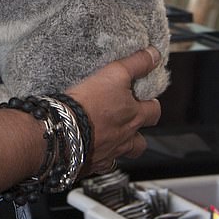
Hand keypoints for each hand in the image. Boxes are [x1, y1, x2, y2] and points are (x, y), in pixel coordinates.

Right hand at [66, 47, 161, 174]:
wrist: (64, 130)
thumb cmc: (89, 103)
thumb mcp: (114, 74)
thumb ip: (135, 64)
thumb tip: (154, 55)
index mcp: (133, 117)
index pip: (154, 111)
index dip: (152, 104)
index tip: (147, 99)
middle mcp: (126, 138)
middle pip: (142, 140)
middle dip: (138, 130)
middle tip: (128, 119)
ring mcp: (110, 153)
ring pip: (123, 153)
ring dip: (121, 146)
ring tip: (111, 136)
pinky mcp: (92, 163)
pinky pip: (101, 163)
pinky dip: (99, 156)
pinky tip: (90, 147)